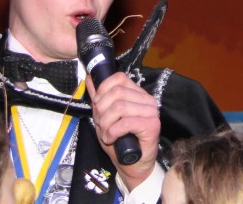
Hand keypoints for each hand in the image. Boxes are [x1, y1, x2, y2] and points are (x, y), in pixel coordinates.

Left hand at [86, 71, 161, 190]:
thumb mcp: (105, 117)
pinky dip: (113, 131)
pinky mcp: (152, 125)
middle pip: (117, 93)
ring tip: (106, 133)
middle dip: (102, 110)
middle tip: (101, 124)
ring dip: (106, 122)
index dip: (103, 89)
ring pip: (119, 107)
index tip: (97, 104)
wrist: (133, 164)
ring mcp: (151, 112)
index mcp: (138, 94)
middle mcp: (147, 100)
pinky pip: (126, 122)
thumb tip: (90, 78)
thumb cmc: (120, 141)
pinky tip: (111, 139)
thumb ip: (100, 98)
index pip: (119, 78)